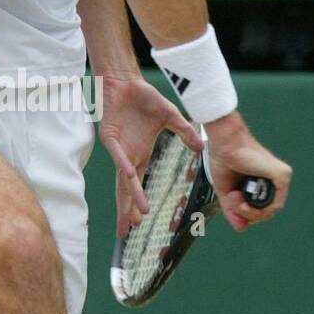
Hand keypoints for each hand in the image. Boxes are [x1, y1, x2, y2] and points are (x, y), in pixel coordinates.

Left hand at [99, 72, 202, 237]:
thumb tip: (202, 148)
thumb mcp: (171, 117)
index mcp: (139, 153)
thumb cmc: (143, 97)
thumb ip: (185, 133)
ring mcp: (118, 148)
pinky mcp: (111, 137)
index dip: (136, 203)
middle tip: (126, 232)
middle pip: (126, 189)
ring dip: (129, 197)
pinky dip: (124, 168)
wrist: (124, 80)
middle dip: (126, 210)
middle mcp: (128, 155)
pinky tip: (129, 179)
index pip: (137, 184)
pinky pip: (119, 156)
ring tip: (133, 217)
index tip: (139, 222)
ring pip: (122, 179)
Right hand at [205, 111, 292, 232]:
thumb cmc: (225, 160)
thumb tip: (241, 229)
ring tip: (236, 201)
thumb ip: (234, 211)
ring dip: (251, 213)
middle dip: (249, 215)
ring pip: (272, 210)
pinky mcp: (282, 175)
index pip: (263, 208)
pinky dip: (259, 209)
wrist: (223, 144)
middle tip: (234, 204)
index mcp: (263, 182)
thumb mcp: (226, 192)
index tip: (234, 209)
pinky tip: (244, 203)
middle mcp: (275, 180)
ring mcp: (281, 177)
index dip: (249, 215)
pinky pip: (276, 204)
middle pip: (268, 211)